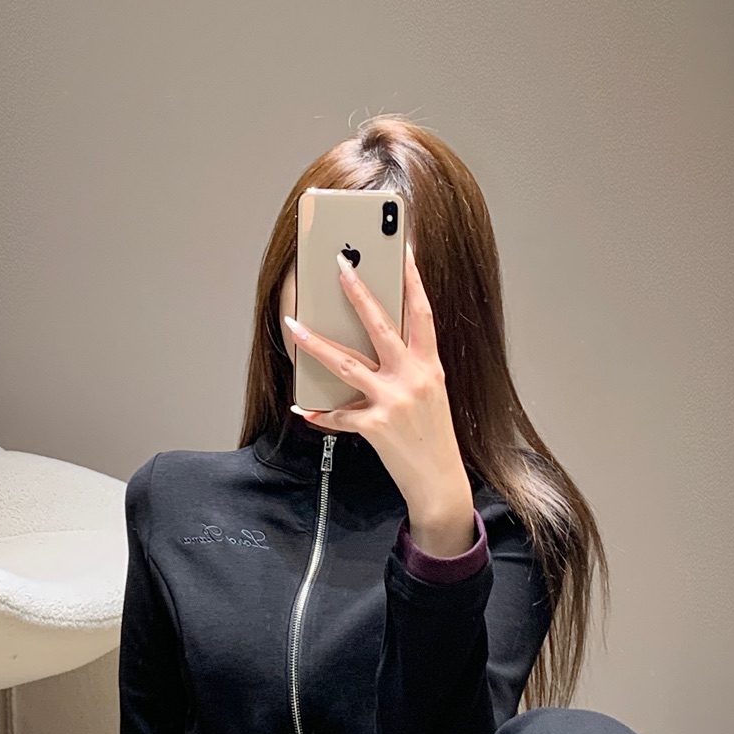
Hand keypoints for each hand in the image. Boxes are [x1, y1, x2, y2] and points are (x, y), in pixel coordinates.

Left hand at [284, 252, 475, 557]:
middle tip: (339, 265)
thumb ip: (409, 368)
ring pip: (346, 364)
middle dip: (358, 292)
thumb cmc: (434, 437)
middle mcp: (414, 378)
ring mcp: (394, 401)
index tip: (402, 250)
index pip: (422, 313)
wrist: (440, 482)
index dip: (413, 279)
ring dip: (315, 343)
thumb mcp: (432, 394)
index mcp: (430, 366)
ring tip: (293, 325)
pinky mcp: (376, 426)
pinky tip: (303, 406)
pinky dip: (320, 412)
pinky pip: (339, 414)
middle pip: (380, 326)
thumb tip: (375, 348)